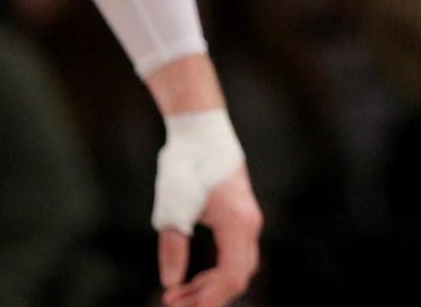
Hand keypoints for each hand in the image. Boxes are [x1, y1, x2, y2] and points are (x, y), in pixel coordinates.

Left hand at [159, 166, 260, 306]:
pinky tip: (190, 281)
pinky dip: (214, 273)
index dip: (211, 300)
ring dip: (209, 288)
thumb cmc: (187, 165)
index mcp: (237, 223)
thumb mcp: (172, 207)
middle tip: (172, 305)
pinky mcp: (240, 219)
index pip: (232, 276)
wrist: (202, 131)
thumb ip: (172, 247)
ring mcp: (248, 221)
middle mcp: (250, 225)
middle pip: (238, 277)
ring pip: (236, 268)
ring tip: (175, 297)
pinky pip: (234, 256)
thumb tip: (170, 284)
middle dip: (208, 298)